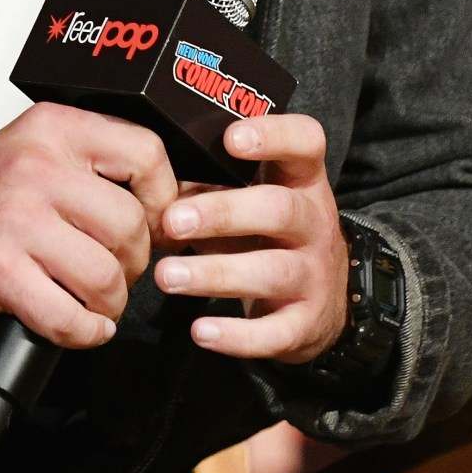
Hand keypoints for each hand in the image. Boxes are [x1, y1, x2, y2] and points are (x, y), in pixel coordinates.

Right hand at [0, 102, 177, 348]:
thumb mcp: (38, 154)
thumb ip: (98, 167)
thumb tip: (180, 202)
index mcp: (53, 128)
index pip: (146, 152)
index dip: (164, 197)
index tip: (154, 222)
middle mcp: (36, 166)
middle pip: (130, 224)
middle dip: (134, 262)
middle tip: (115, 269)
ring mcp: (16, 219)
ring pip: (105, 275)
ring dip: (110, 302)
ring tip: (95, 300)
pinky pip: (68, 316)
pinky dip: (84, 332)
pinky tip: (80, 324)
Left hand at [150, 113, 345, 362]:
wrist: (324, 303)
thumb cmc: (266, 235)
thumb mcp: (247, 202)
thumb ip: (204, 188)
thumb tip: (147, 183)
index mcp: (300, 181)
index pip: (305, 143)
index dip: (274, 136)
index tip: (231, 137)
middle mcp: (314, 223)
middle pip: (278, 210)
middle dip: (223, 213)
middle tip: (172, 221)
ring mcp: (314, 275)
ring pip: (272, 272)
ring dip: (216, 274)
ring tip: (166, 277)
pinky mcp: (305, 324)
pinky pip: (274, 333)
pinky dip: (237, 336)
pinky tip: (201, 331)